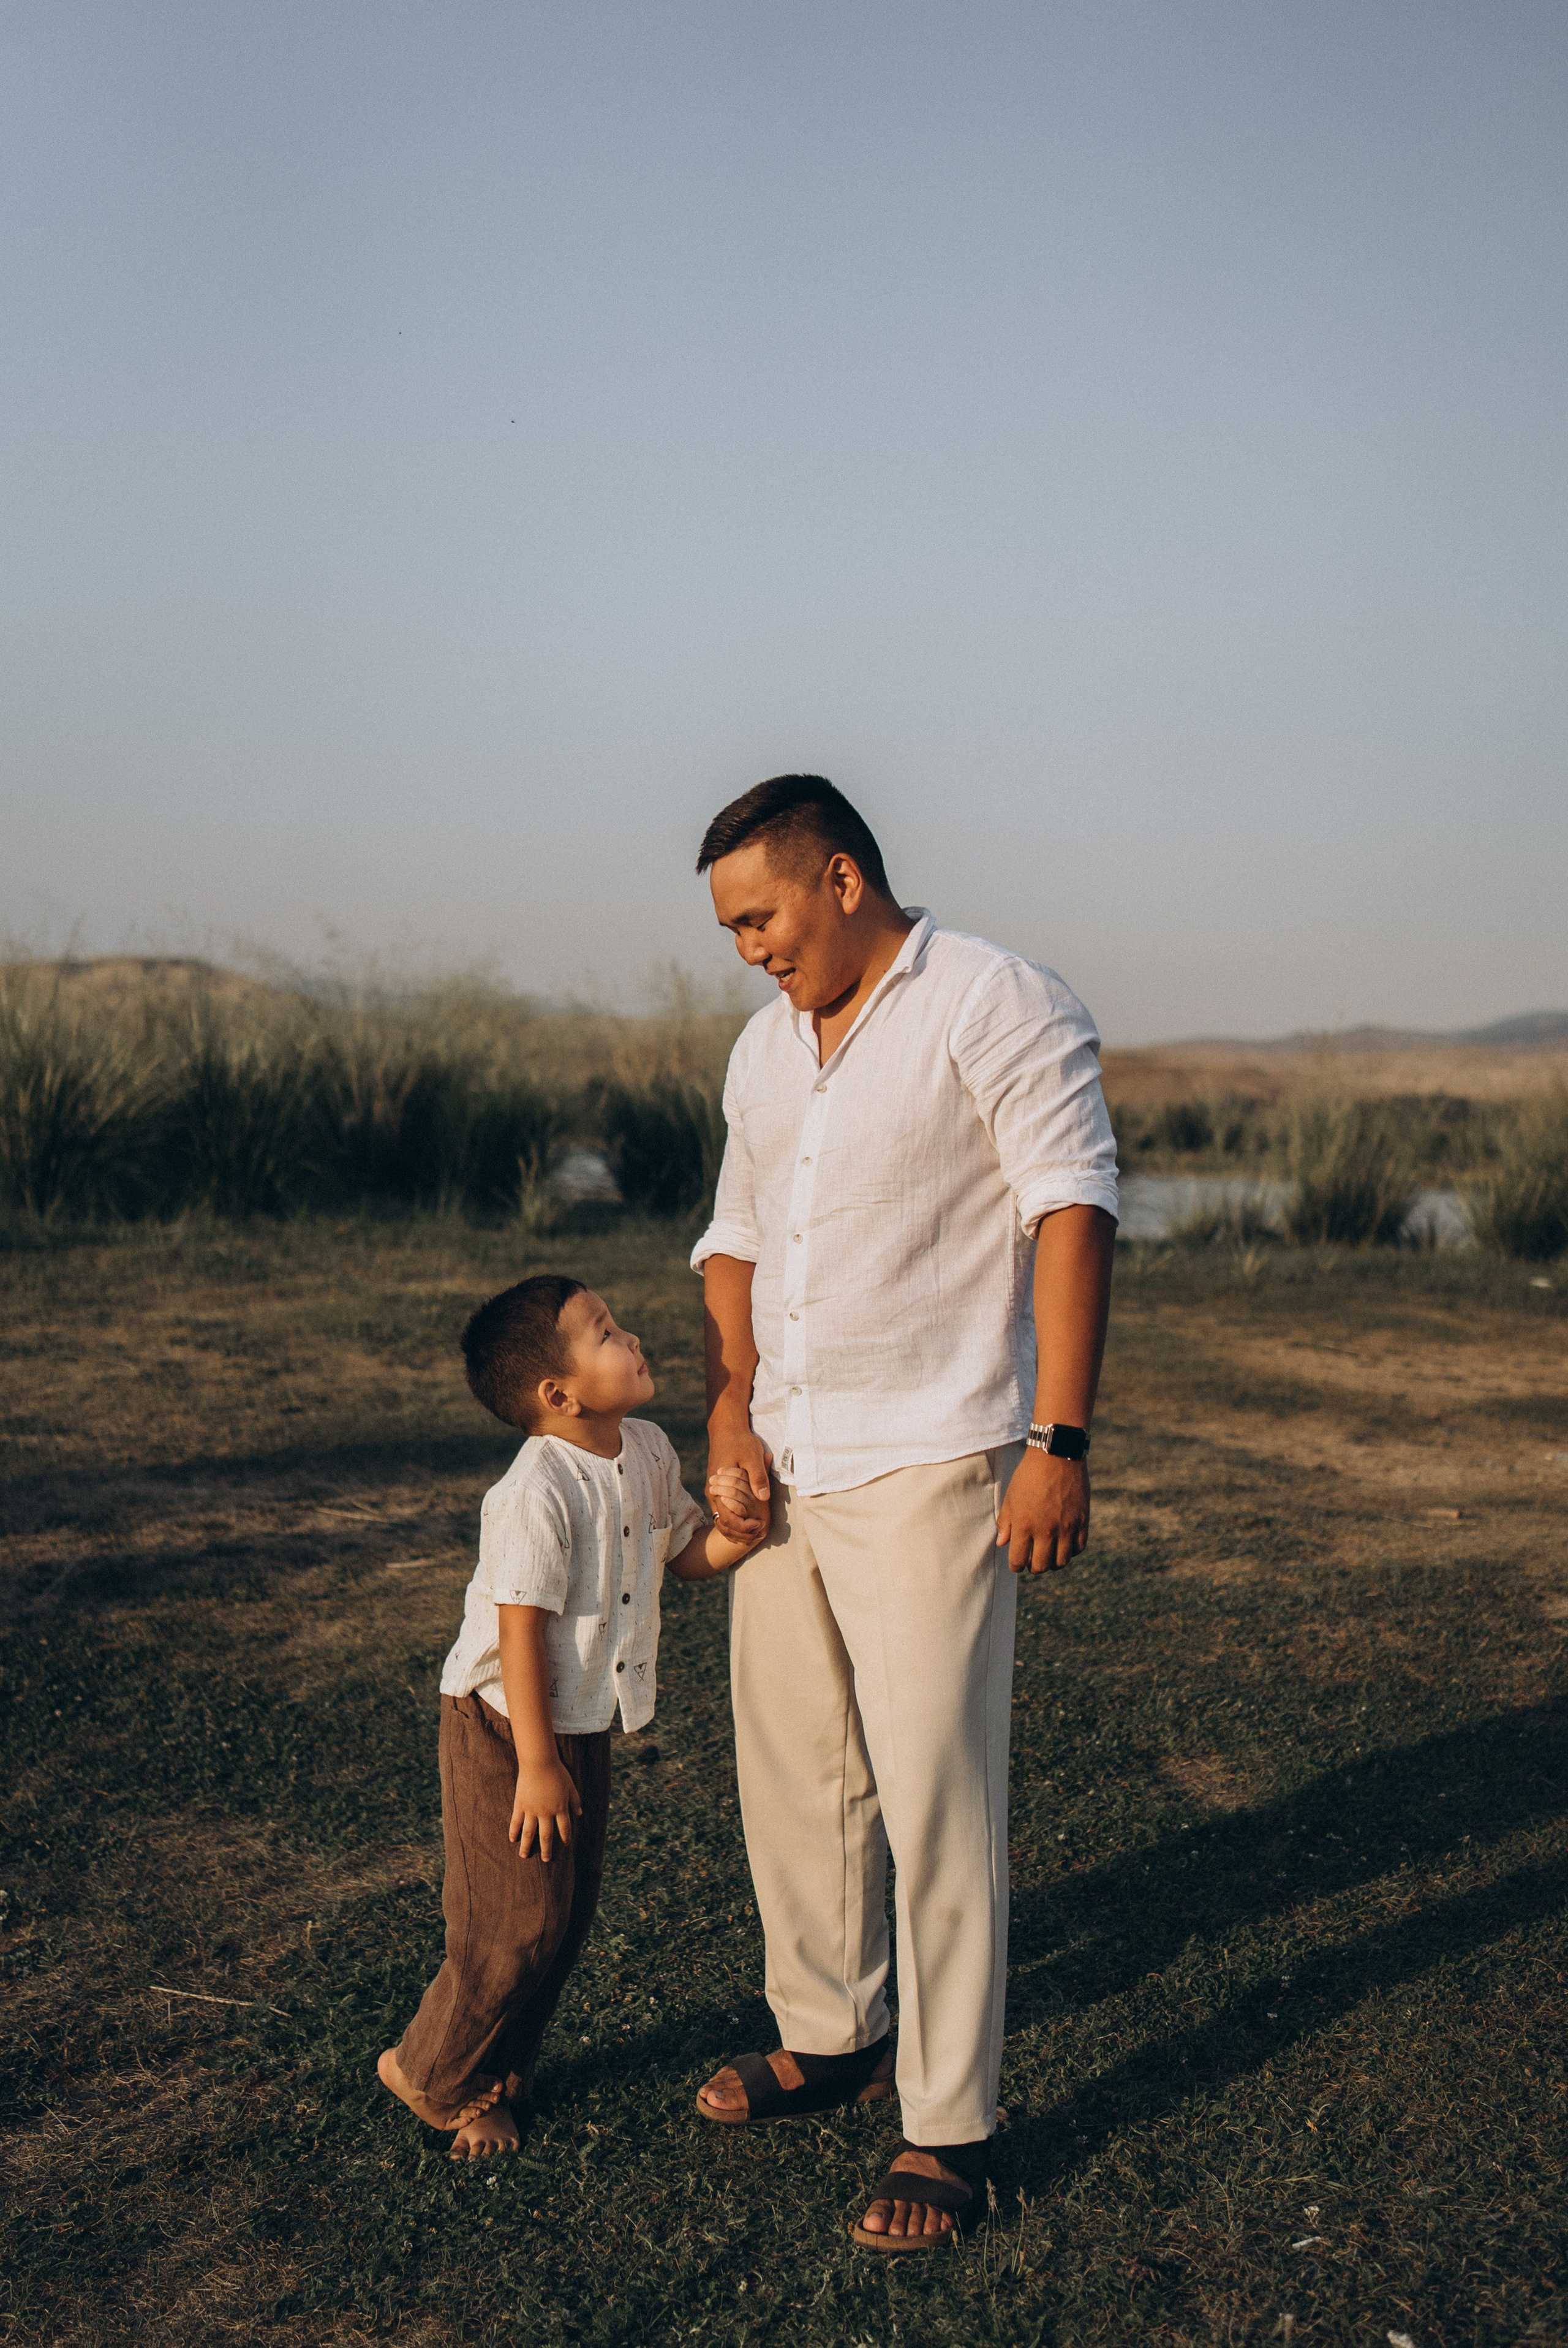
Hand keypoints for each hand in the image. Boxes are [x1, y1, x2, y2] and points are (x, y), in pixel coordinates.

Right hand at [508, 1757, 581, 1862]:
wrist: (539, 1762)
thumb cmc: (557, 1772)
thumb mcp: (570, 1786)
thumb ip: (575, 1800)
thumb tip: (580, 1813)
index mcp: (560, 1808)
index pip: (564, 1828)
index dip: (565, 1836)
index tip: (565, 1843)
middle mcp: (546, 1812)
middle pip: (546, 1835)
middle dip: (546, 1849)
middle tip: (546, 1860)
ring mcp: (532, 1810)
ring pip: (529, 1833)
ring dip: (527, 1846)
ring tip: (524, 1856)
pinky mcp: (520, 1805)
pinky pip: (516, 1821)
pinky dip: (513, 1831)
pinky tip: (512, 1839)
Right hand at [706, 1425, 772, 1541]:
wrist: (727, 1430)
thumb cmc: (741, 1442)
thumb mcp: (753, 1457)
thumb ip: (758, 1477)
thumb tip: (763, 1498)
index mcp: (720, 1488)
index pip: (728, 1519)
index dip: (743, 1527)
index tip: (760, 1524)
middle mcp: (713, 1493)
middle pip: (723, 1523)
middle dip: (741, 1533)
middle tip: (760, 1532)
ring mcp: (714, 1492)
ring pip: (722, 1519)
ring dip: (737, 1528)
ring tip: (755, 1532)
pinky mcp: (718, 1489)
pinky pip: (723, 1510)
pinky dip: (734, 1519)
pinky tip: (748, 1521)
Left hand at [996, 1447, 1089, 1573]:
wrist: (1056, 1455)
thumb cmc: (1029, 1475)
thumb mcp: (1011, 1496)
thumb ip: (1006, 1522)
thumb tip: (1002, 1543)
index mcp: (1025, 1525)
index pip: (1018, 1561)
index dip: (1016, 1566)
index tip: (1017, 1562)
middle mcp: (1046, 1530)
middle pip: (1042, 1566)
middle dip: (1034, 1567)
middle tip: (1033, 1560)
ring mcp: (1066, 1527)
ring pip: (1062, 1561)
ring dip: (1054, 1562)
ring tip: (1049, 1554)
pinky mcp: (1082, 1521)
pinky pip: (1079, 1548)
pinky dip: (1071, 1551)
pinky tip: (1065, 1543)